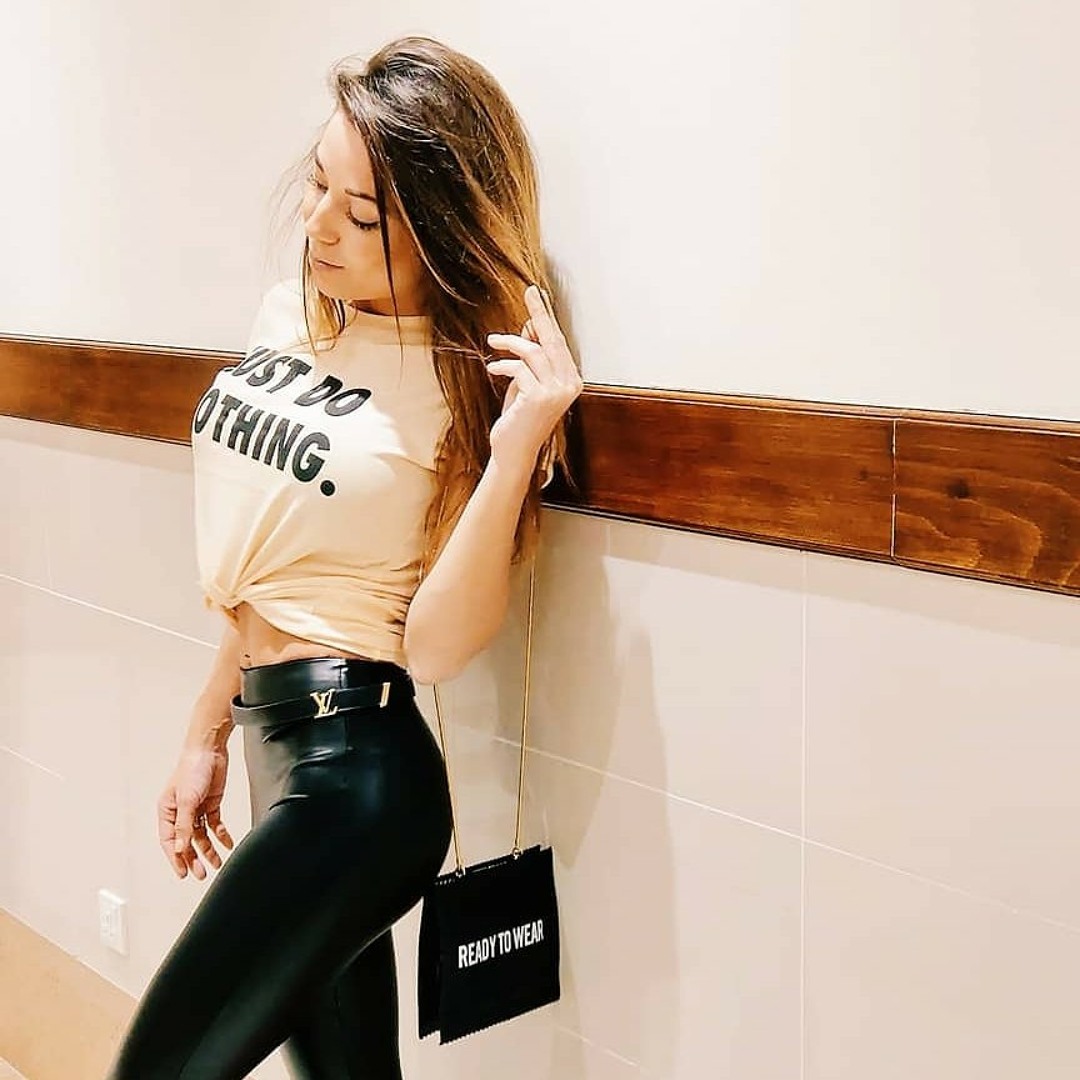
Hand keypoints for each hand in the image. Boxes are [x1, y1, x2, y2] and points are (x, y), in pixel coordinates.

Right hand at [157, 743, 233, 880]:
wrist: (210, 750)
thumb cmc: (192, 769)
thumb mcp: (187, 800)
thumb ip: (184, 825)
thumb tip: (180, 848)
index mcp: (167, 811)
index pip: (169, 841)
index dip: (176, 858)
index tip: (184, 873)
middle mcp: (180, 812)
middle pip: (186, 841)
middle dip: (194, 858)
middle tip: (201, 874)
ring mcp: (196, 809)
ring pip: (201, 836)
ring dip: (209, 850)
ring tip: (216, 864)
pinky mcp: (211, 804)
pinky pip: (215, 825)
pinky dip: (221, 835)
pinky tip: (227, 845)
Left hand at [485, 284, 583, 473]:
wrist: (513, 451)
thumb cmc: (519, 418)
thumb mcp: (526, 382)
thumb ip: (532, 358)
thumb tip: (531, 326)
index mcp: (571, 381)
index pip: (559, 342)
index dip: (547, 318)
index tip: (538, 297)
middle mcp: (569, 385)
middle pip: (553, 340)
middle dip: (540, 313)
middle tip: (530, 291)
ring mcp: (557, 391)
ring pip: (534, 351)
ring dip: (510, 342)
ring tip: (493, 342)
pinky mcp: (540, 396)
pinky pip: (520, 367)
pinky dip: (503, 364)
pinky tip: (492, 369)